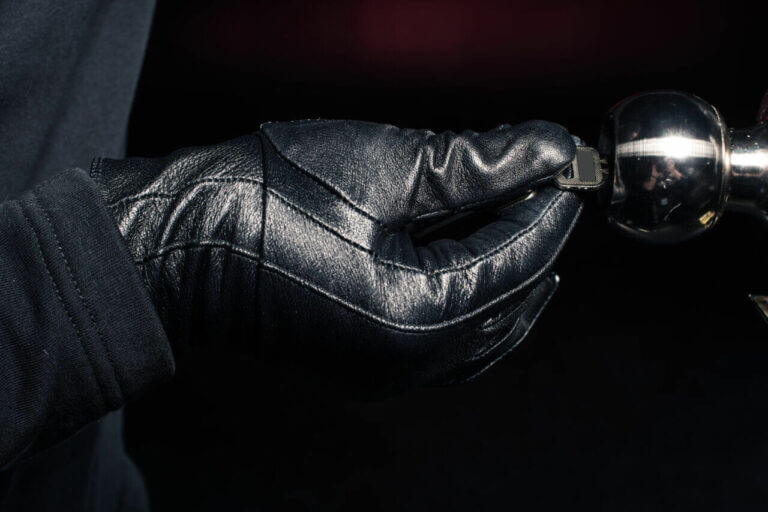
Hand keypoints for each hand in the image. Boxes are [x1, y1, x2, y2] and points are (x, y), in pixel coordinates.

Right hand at [91, 119, 580, 392]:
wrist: (186, 241)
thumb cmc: (266, 196)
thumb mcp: (384, 166)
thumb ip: (478, 164)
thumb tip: (547, 150)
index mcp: (417, 315)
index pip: (516, 260)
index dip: (548, 210)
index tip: (565, 170)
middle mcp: (409, 363)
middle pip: (508, 301)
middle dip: (535, 241)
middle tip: (547, 188)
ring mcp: (388, 374)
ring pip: (485, 334)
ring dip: (512, 278)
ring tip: (527, 225)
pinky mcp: (370, 368)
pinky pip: (450, 347)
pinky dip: (476, 306)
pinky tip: (482, 270)